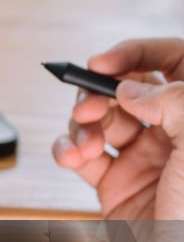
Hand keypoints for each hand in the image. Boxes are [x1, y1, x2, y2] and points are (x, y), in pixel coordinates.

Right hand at [52, 37, 183, 241]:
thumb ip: (171, 102)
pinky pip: (83, 157)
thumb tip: (131, 87)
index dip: (136, 53)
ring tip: (84, 144)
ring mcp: (146, 160)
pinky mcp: (117, 187)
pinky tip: (73, 158)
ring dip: (81, 126)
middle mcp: (175, 134)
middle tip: (89, 110)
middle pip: (127, 90)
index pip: (172, 61)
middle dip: (99, 95)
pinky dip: (69, 152)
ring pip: (100, 121)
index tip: (103, 63)